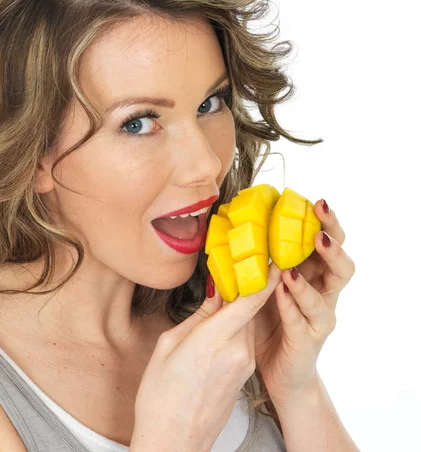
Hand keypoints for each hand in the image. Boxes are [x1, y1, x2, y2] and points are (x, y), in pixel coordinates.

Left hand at [252, 200, 354, 402]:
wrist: (280, 373)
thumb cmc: (271, 323)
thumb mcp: (263, 286)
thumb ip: (257, 262)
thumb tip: (233, 229)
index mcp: (313, 275)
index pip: (329, 244)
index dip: (327, 223)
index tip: (316, 201)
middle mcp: (324, 294)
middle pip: (342, 264)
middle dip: (332, 243)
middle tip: (318, 229)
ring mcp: (319, 318)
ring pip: (327, 294)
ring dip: (308, 278)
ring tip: (289, 266)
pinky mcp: (308, 341)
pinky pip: (302, 321)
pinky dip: (292, 305)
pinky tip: (280, 292)